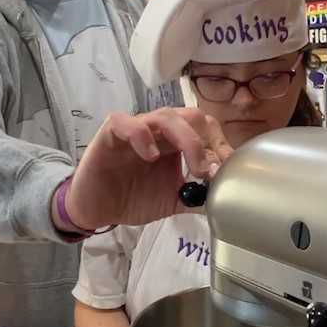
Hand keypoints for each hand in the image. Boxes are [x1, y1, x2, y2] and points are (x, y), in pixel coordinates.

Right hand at [64, 108, 233, 228]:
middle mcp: (158, 130)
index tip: (230, 169)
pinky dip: (142, 135)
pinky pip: (126, 122)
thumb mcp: (172, 201)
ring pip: (165, 116)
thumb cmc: (132, 199)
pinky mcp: (110, 134)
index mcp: (176, 142)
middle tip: (210, 170)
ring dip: (186, 139)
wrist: (96, 210)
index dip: (221, 145)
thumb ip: (197, 197)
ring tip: (193, 167)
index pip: (206, 129)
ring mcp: (135, 129)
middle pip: (191, 117)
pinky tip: (151, 155)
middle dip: (207, 141)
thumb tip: (226, 199)